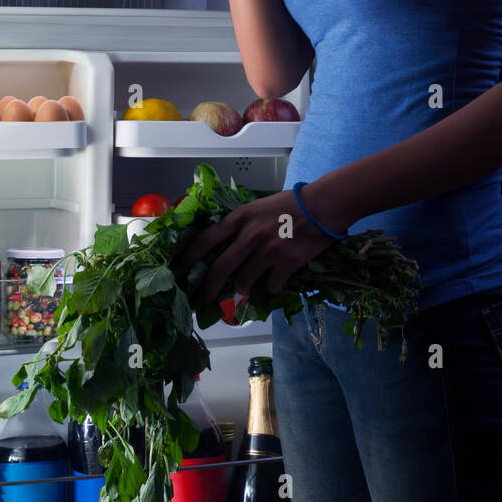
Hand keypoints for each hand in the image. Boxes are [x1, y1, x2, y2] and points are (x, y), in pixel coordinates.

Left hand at [174, 188, 346, 303]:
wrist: (322, 206)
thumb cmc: (291, 204)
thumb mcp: (258, 207)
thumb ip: (241, 225)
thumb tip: (225, 246)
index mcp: (240, 217)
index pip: (205, 240)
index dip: (188, 258)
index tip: (178, 271)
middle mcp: (250, 235)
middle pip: (220, 268)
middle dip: (210, 287)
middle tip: (206, 296)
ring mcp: (268, 250)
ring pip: (244, 281)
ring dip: (243, 287)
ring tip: (247, 285)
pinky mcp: (286, 264)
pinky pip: (271, 287)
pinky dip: (271, 287)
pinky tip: (276, 279)